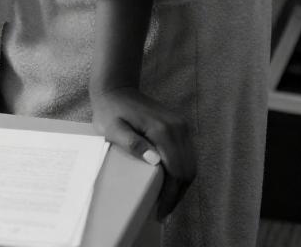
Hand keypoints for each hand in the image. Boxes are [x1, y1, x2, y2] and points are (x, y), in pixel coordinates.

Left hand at [90, 85, 195, 218]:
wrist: (116, 87)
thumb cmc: (110, 110)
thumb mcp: (113, 128)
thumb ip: (132, 144)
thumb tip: (155, 161)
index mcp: (162, 130)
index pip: (176, 171)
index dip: (170, 195)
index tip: (161, 212)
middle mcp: (177, 127)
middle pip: (188, 170)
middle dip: (177, 194)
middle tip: (164, 212)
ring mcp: (181, 125)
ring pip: (191, 164)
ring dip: (181, 185)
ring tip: (167, 201)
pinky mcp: (180, 126)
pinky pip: (187, 155)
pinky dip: (182, 172)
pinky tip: (170, 183)